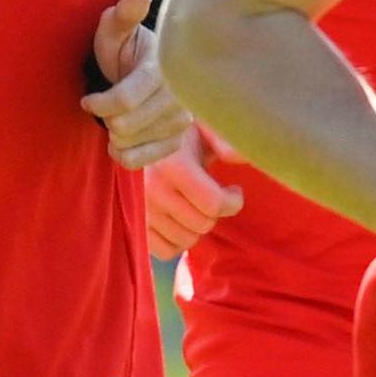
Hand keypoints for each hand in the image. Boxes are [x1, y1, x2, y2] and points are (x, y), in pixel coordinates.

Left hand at [82, 0, 192, 169]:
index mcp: (162, 68)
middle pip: (127, 124)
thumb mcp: (116, 27)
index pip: (126, 99)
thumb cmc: (123, 47)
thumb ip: (124, 14)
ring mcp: (181, 120)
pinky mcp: (177, 141)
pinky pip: (143, 160)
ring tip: (112, 119)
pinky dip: (124, 155)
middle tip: (102, 107)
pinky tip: (119, 141)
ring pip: (133, 142)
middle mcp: (179, 96)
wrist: (141, 70)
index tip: (86, 101)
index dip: (100, 104)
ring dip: (114, 135)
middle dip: (106, 118)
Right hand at [144, 124, 244, 257]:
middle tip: (210, 194)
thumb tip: (241, 157)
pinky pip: (165, 251)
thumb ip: (225, 139)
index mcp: (172, 164)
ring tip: (193, 204)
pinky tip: (179, 219)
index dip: (233, 201)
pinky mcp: (134, 225)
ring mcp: (140, 210)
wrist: (136, 135)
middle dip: (214, 212)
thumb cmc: (178, 133)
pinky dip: (177, 240)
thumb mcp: (203, 125)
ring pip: (186, 240)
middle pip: (203, 224)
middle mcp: (152, 190)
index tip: (233, 190)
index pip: (213, 203)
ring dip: (196, 226)